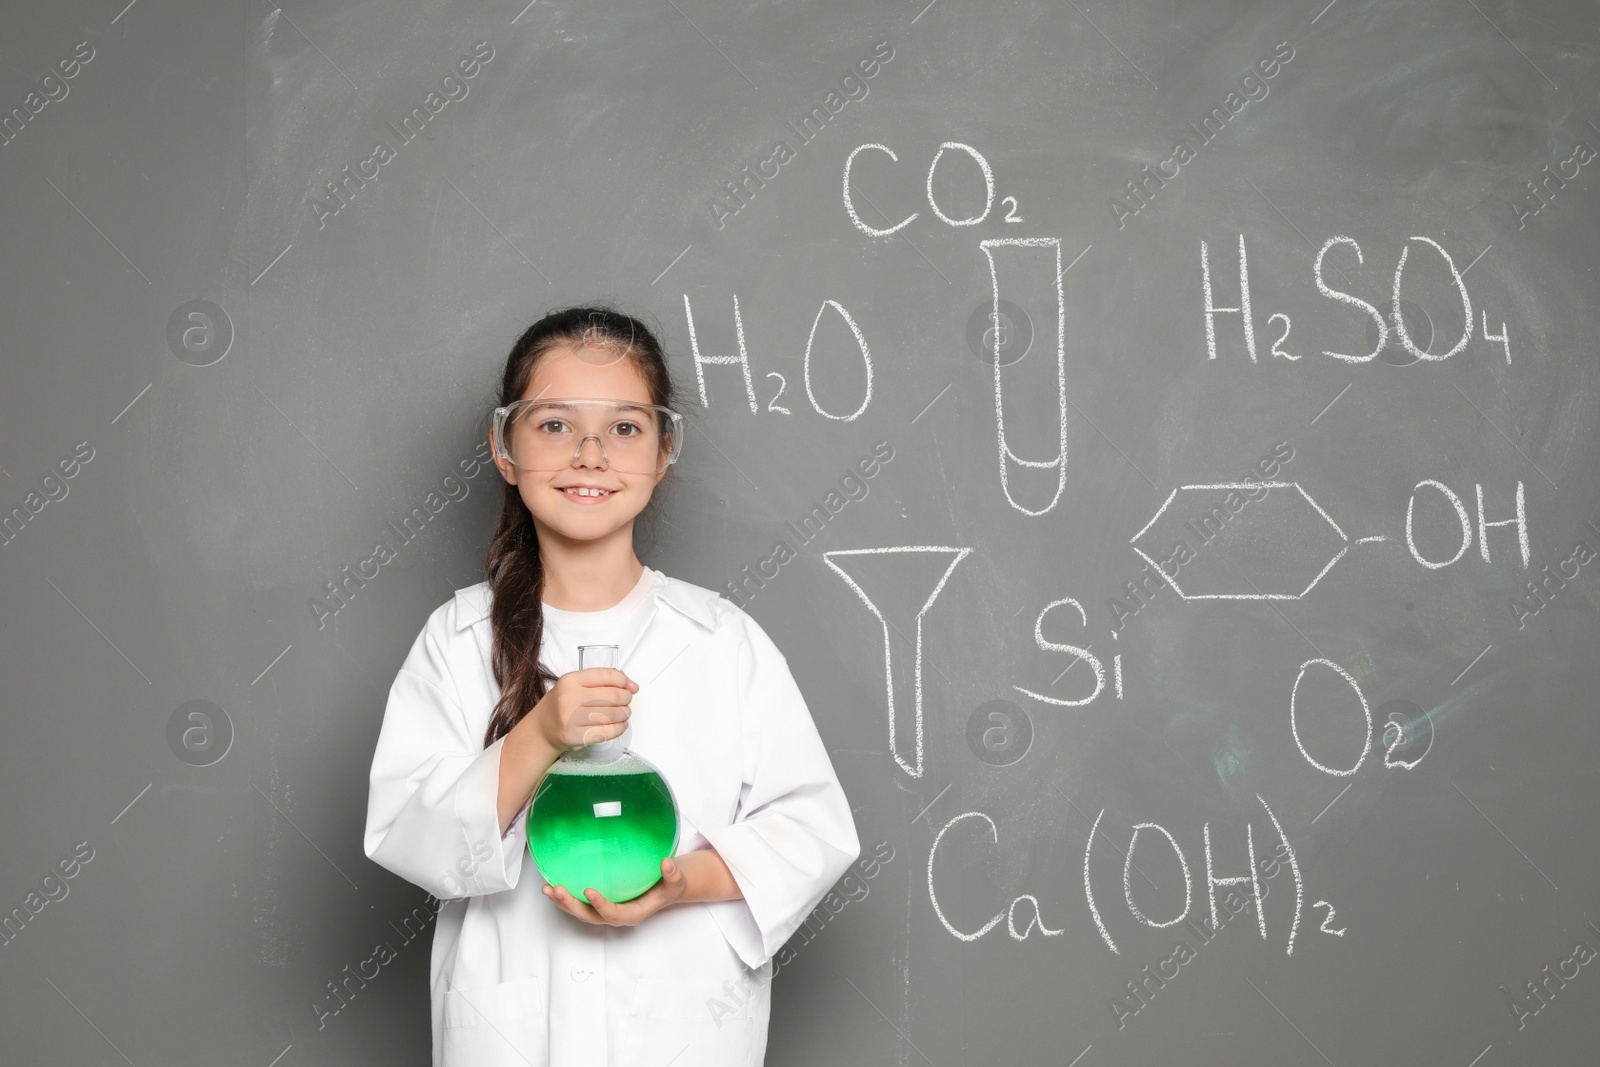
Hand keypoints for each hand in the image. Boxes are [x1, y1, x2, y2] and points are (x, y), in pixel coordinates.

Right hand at [534, 667, 638, 752]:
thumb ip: (602, 681)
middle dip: (626, 698)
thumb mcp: (576, 685)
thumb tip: (632, 685)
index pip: (606, 675)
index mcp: (570, 680)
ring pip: (613, 714)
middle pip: (613, 695)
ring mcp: (571, 719)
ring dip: (625, 713)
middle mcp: (569, 698)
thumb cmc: (563, 704)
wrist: (543, 729)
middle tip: (626, 700)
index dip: (623, 680)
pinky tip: (619, 725)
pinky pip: (607, 732)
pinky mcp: (576, 737)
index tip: (628, 685)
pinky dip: (620, 728)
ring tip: (623, 713)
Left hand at [540, 857, 686, 926]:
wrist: (664, 888)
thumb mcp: (676, 883)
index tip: (589, 890)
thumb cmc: (668, 887)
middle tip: (557, 890)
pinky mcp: (598, 902)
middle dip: (571, 905)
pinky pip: (579, 901)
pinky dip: (564, 894)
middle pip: (589, 916)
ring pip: (580, 911)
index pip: (613, 913)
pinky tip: (551, 881)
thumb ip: (673, 875)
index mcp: (632, 914)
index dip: (600, 905)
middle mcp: (614, 914)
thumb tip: (667, 863)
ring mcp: (604, 909)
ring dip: (562, 902)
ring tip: (547, 889)